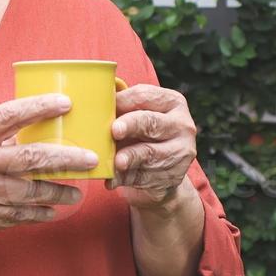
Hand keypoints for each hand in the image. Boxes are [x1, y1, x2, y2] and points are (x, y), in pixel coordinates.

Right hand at [0, 93, 98, 246]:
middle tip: (90, 157)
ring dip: (59, 192)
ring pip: (31, 191)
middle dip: (67, 158)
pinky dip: (39, 213)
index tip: (66, 103)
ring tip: (77, 190)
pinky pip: (20, 215)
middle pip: (31, 157)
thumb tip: (32, 128)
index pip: (9, 115)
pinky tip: (53, 210)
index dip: (39, 107)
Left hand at [104, 84, 196, 210]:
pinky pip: (145, 176)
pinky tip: (112, 179)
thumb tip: (93, 100)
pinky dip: (126, 178)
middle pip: (151, 122)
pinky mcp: (173, 176)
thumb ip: (122, 107)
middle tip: (114, 130)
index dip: (123, 101)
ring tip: (116, 161)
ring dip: (130, 157)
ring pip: (150, 153)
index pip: (145, 96)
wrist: (163, 168)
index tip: (105, 106)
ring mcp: (180, 152)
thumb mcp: (137, 114)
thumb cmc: (143, 133)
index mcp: (172, 102)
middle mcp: (182, 125)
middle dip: (131, 125)